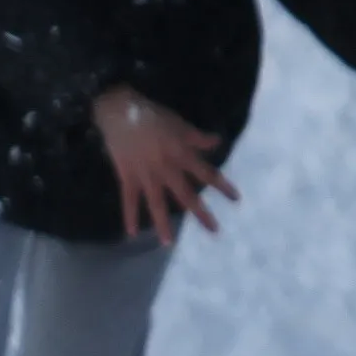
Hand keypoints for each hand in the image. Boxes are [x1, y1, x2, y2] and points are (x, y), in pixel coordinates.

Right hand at [92, 88, 236, 244]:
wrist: (120, 112)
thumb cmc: (152, 115)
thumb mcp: (179, 124)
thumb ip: (197, 138)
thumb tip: (217, 143)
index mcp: (181, 154)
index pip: (207, 173)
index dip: (222, 186)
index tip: (236, 199)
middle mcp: (166, 169)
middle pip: (186, 195)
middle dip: (200, 213)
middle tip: (214, 231)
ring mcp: (146, 175)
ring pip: (157, 203)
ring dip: (162, 224)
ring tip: (168, 243)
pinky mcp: (128, 177)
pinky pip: (129, 200)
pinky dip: (129, 216)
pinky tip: (132, 233)